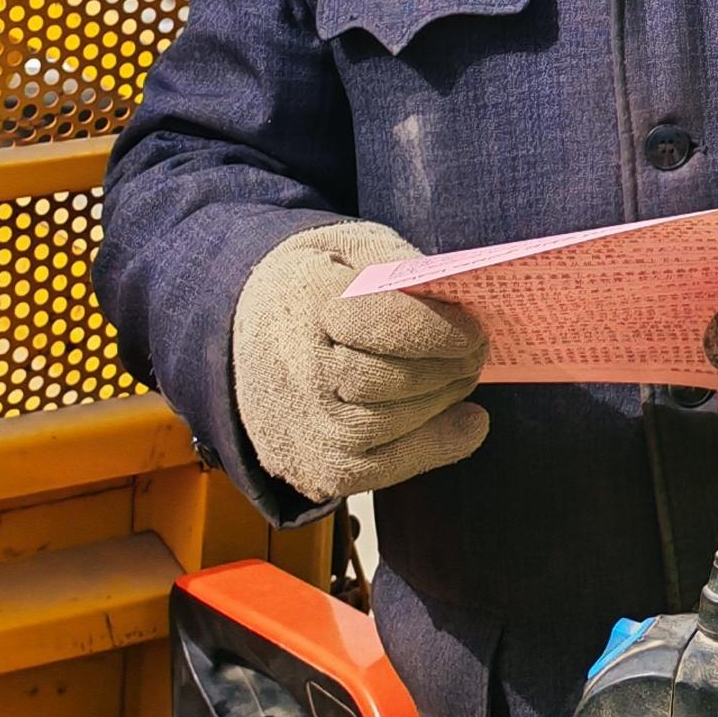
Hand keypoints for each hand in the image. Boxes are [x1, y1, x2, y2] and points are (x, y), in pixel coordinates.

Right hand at [229, 219, 489, 501]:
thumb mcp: (350, 248)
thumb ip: (400, 268)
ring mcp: (304, 426)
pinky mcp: (316, 466)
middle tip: (478, 351)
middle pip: (392, 379)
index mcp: (306, 302)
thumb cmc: (316, 283)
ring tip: (464, 375)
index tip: (475, 329)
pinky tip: (469, 424)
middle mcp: (299, 371)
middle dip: (448, 366)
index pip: (381, 324)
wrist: (239, 334)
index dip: (437, 330)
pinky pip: (386, 469)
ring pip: (394, 422)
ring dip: (443, 399)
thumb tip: (461, 302)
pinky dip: (435, 446)